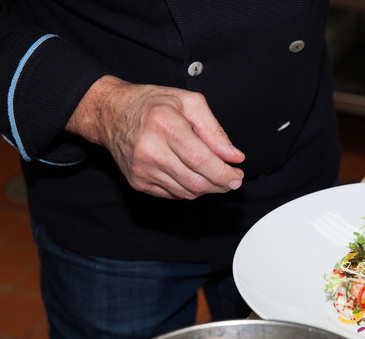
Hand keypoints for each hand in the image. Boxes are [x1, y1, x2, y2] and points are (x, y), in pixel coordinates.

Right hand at [67, 75, 243, 198]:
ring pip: (186, 192)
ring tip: (213, 175)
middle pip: (195, 181)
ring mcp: (142, 168)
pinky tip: (191, 174)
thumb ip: (214, 130)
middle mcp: (150, 149)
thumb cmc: (152, 104)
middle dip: (220, 184)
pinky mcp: (138, 181)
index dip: (223, 173)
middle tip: (232, 179)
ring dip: (206, 187)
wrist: (111, 113)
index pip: (200, 159)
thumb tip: (233, 156)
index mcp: (164, 124)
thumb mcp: (188, 102)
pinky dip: (188, 189)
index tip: (237, 176)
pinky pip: (173, 194)